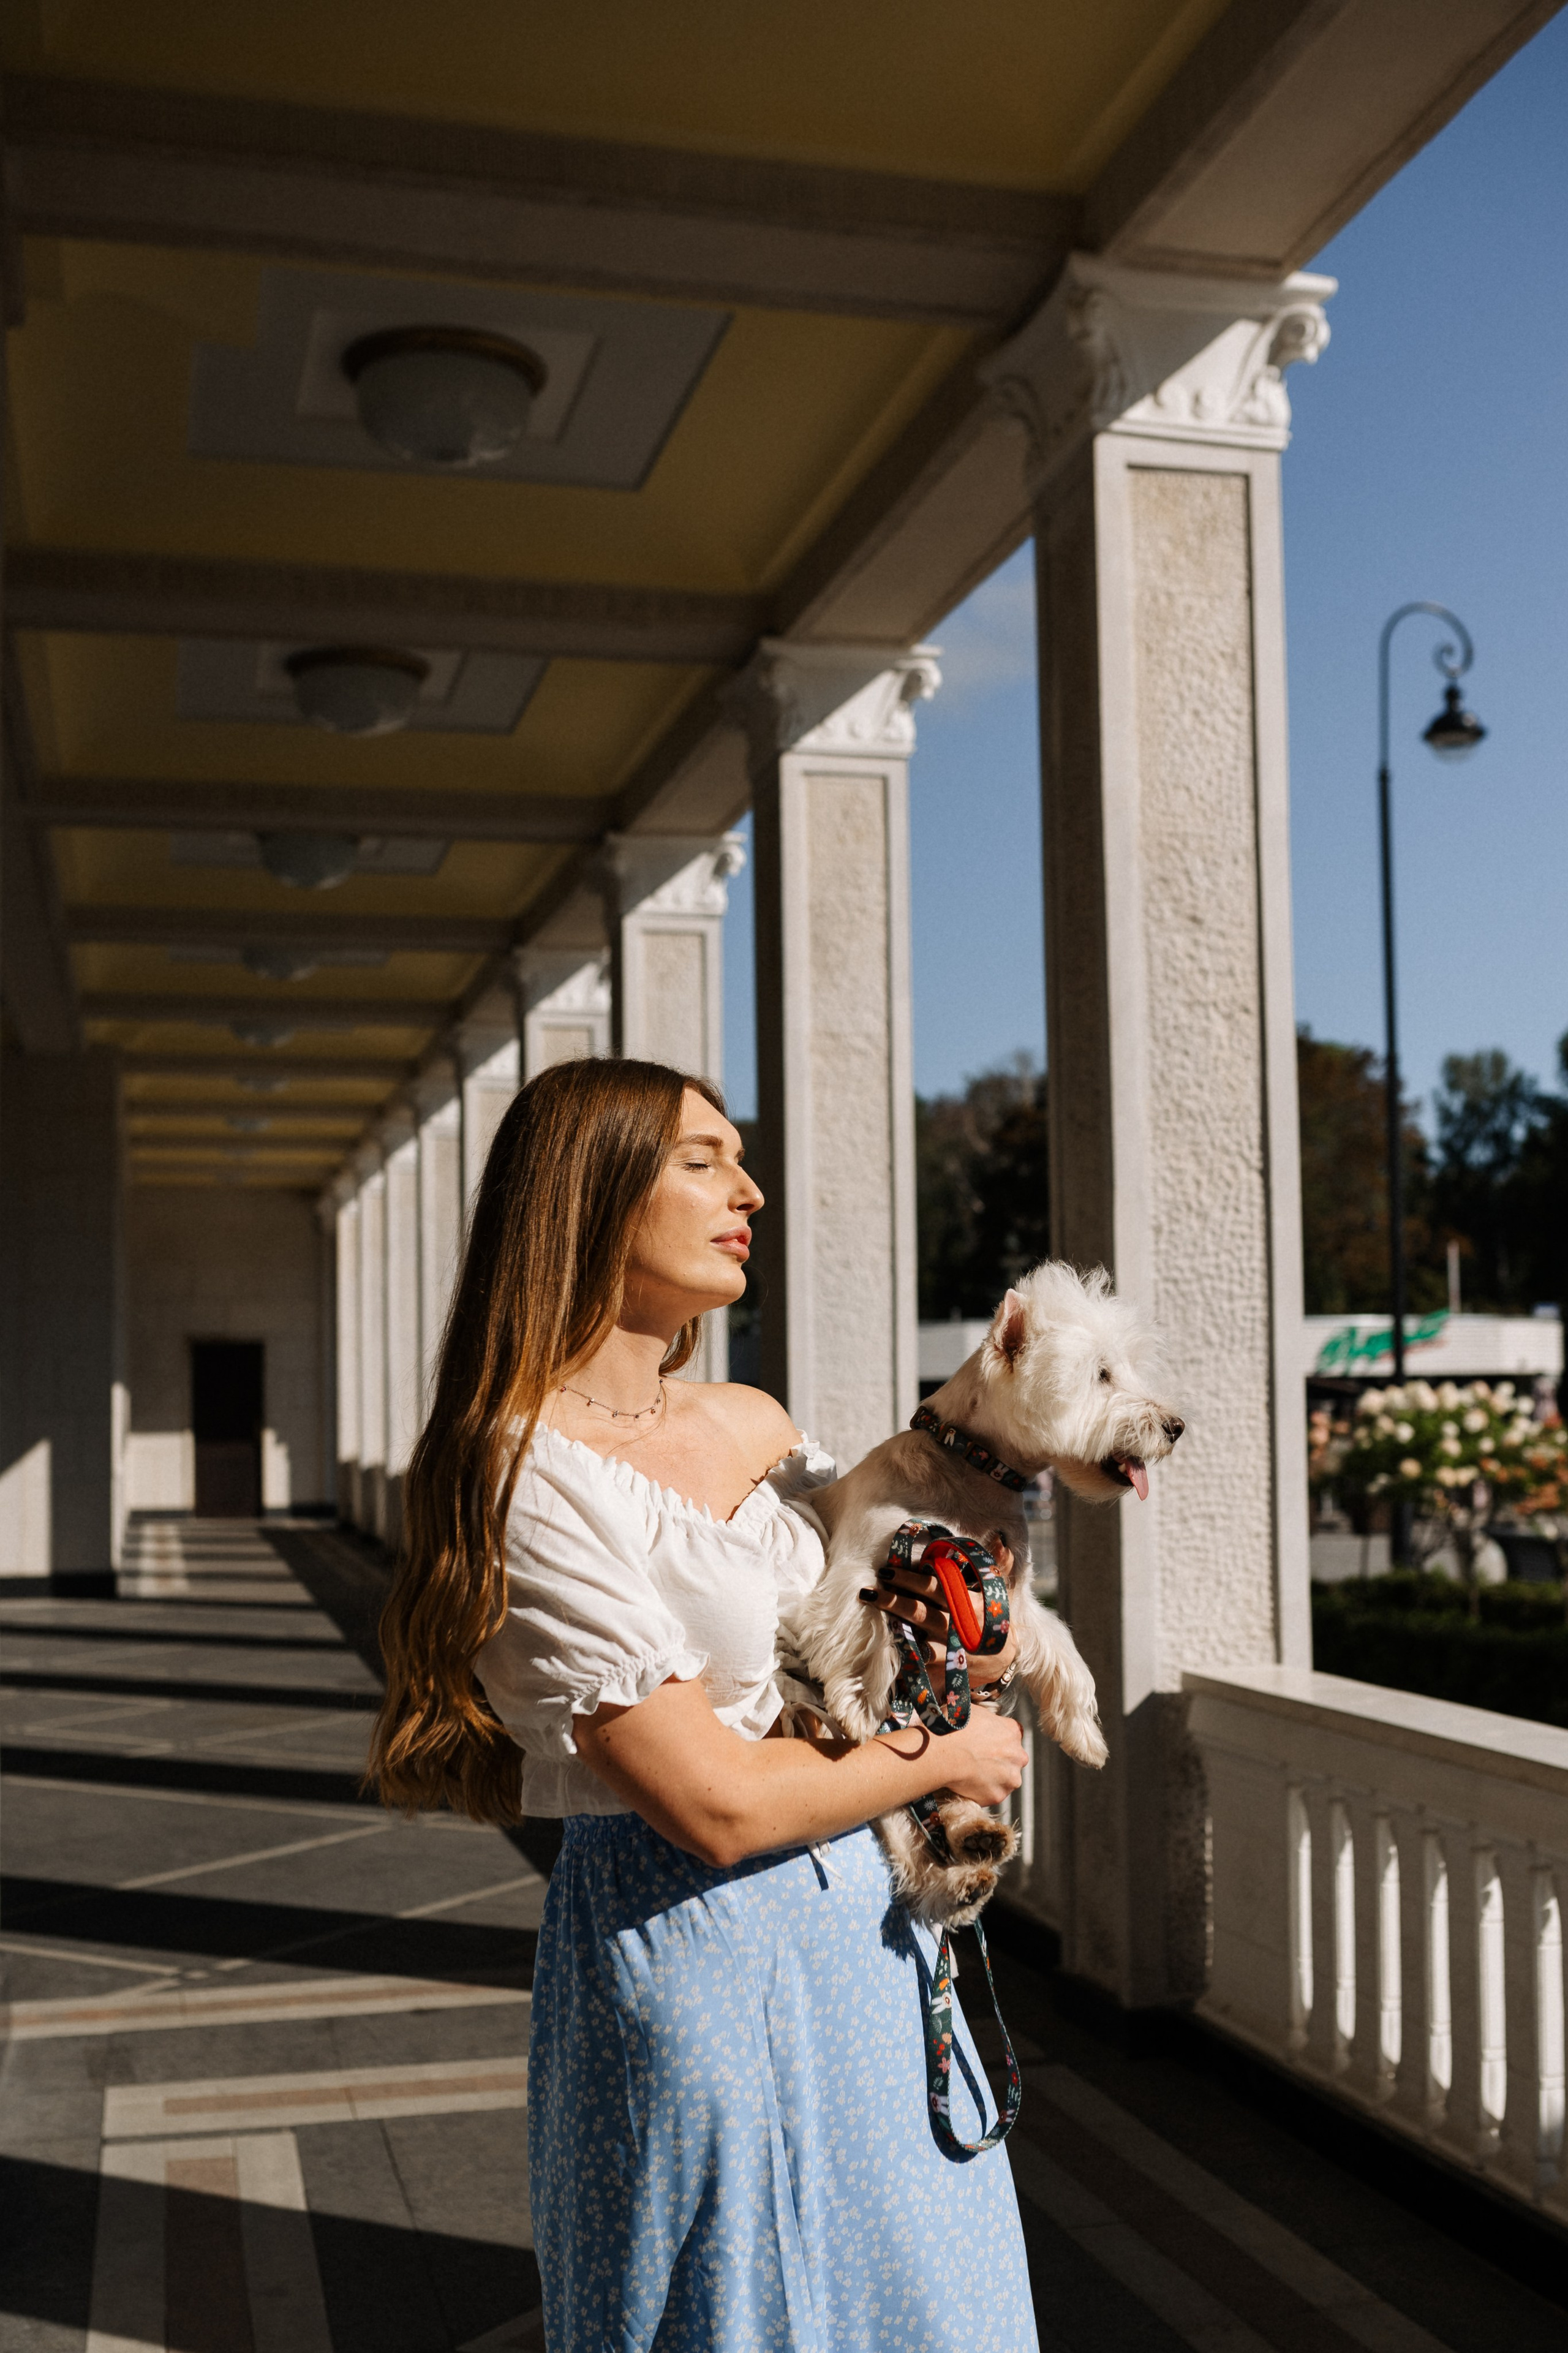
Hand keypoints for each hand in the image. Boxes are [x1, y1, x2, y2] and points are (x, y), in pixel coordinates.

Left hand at [861, 1536, 1017, 1695]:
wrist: (1004, 1662)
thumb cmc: (996, 1619)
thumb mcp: (1001, 1591)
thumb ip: (999, 1563)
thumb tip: (999, 1538)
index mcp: (971, 1603)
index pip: (936, 1588)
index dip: (910, 1579)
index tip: (887, 1570)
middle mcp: (958, 1625)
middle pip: (918, 1611)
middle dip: (891, 1599)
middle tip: (868, 1589)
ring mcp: (948, 1648)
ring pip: (914, 1635)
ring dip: (890, 1623)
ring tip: (870, 1612)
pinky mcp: (942, 1667)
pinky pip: (916, 1657)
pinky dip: (900, 1648)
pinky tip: (881, 1641)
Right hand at [939, 1707, 1025, 1806]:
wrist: (942, 1753)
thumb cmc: (952, 1729)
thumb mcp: (971, 1711)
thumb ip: (986, 1718)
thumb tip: (981, 1721)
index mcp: (1012, 1732)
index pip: (1011, 1737)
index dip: (997, 1740)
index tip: (985, 1744)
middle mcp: (1017, 1755)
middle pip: (1013, 1759)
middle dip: (1000, 1761)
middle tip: (978, 1760)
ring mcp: (1009, 1778)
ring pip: (1006, 1779)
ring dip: (994, 1778)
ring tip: (972, 1773)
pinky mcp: (998, 1795)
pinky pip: (992, 1794)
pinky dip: (983, 1791)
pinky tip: (968, 1784)